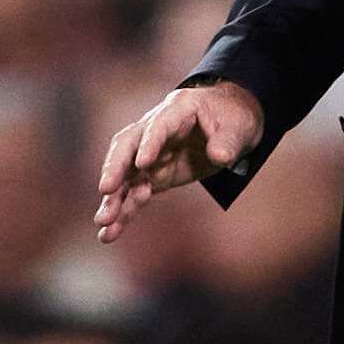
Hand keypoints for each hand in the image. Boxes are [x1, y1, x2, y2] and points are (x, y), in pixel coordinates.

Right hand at [94, 80, 265, 243]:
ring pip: (125, 174)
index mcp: (178, 109)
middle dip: (116, 167)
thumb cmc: (233, 119)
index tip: (143, 163)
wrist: (230, 128)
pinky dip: (123, 213)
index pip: (159, 125)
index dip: (150, 142)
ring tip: (104, 223)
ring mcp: (151, 154)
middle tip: (106, 189)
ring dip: (114, 198)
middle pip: (128, 146)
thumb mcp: (239, 126)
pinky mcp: (153, 176)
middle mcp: (155, 129)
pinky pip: (133, 194)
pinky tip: (110, 234)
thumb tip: (219, 156)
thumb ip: (228, 141)